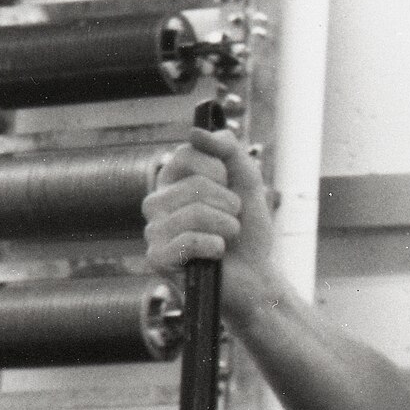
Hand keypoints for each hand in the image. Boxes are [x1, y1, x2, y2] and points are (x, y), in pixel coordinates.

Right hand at [142, 127, 279, 318]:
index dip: (219, 170)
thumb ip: (227, 148)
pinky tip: (218, 253)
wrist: (255, 277)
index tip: (229, 188)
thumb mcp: (246, 179)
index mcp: (172, 180)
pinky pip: (189, 241)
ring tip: (227, 237)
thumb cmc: (247, 231)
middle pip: (194, 184)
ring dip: (226, 226)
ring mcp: (154, 231)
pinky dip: (215, 246)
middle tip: (233, 220)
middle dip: (228, 203)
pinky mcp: (158, 259)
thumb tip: (196, 132)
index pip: (187, 153)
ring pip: (194, 212)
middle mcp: (157, 203)